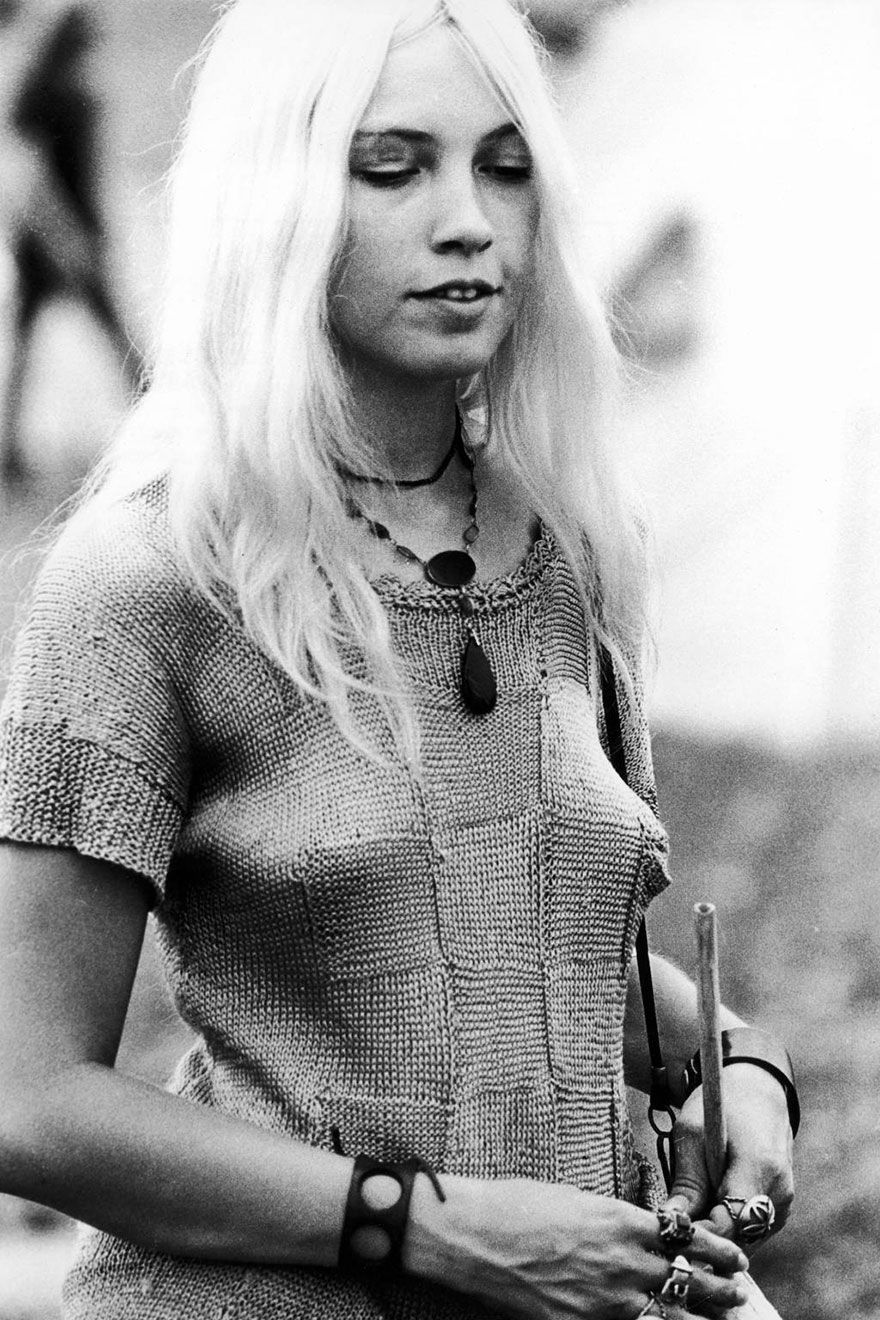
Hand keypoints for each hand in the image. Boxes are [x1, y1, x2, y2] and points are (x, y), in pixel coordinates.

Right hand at [408, 1174, 748, 1319]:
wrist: (474, 1237)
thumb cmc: (517, 1207)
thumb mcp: (577, 1201)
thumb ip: (614, 1222)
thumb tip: (638, 1234)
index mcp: (621, 1221)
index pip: (686, 1238)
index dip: (717, 1249)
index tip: (735, 1255)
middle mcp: (622, 1262)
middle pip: (688, 1281)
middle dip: (720, 1289)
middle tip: (739, 1293)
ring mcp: (605, 1302)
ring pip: (668, 1316)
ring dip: (698, 1318)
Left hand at [666, 1062, 794, 1251]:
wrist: (759, 1090)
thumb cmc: (723, 1105)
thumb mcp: (694, 1133)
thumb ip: (687, 1182)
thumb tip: (671, 1222)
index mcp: (761, 1169)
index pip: (731, 1224)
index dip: (700, 1233)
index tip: (671, 1232)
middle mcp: (779, 1193)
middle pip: (738, 1239)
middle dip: (705, 1238)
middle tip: (673, 1229)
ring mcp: (784, 1204)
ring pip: (744, 1240)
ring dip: (716, 1234)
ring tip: (688, 1214)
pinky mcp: (780, 1209)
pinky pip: (751, 1232)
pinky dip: (729, 1228)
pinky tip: (707, 1208)